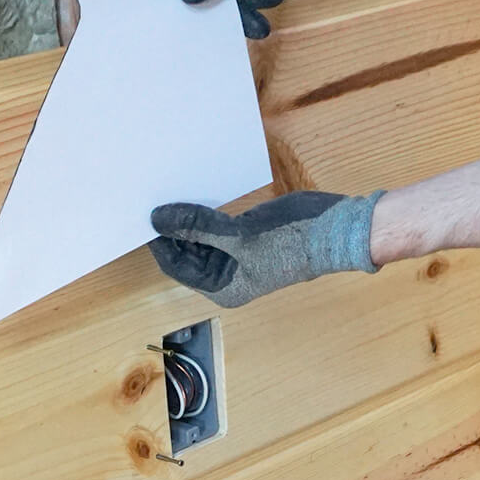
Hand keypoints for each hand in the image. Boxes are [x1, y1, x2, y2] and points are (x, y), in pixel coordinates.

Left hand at [148, 190, 383, 306]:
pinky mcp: (246, 234)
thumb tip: (157, 219)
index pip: (176, 265)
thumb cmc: (291, 241)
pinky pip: (216, 223)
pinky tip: (194, 192)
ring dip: (187, 218)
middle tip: (151, 198)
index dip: (159, 241)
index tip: (143, 215)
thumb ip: (196, 226)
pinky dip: (205, 211)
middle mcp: (226, 274)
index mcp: (221, 287)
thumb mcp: (238, 235)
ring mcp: (237, 254)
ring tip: (169, 191)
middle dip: (171, 229)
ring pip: (200, 235)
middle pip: (186, 251)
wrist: (336, 229)